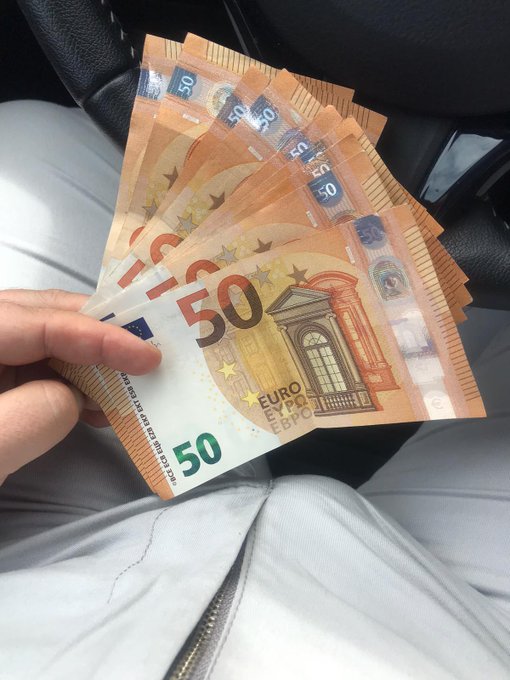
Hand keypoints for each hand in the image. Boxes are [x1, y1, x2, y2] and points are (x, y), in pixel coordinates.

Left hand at [0, 289, 160, 484]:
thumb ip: (39, 413)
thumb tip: (74, 395)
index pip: (38, 321)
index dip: (101, 336)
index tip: (150, 356)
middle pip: (37, 315)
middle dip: (97, 333)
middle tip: (147, 350)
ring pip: (37, 342)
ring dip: (86, 361)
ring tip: (129, 383)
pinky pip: (28, 370)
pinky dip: (66, 384)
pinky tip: (94, 404)